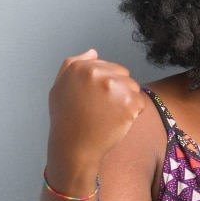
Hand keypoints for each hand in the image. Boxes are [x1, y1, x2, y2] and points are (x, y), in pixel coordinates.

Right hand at [46, 49, 145, 187]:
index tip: (93, 101)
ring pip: (133, 88)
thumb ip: (73, 65)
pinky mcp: (129, 102)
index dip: (104, 87)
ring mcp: (114, 86)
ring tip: (108, 116)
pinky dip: (133, 114)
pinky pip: (140, 103)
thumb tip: (93, 52)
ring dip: (126, 102)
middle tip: (101, 110)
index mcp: (80, 67)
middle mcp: (97, 72)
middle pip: (124, 76)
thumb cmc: (66, 121)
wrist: (74, 148)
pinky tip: (116, 123)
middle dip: (117, 91)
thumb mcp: (59, 88)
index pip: (109, 68)